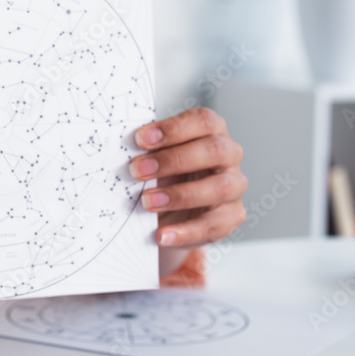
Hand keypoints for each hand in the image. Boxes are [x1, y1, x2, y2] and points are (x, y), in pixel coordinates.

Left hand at [130, 107, 247, 248]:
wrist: (172, 210)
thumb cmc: (165, 172)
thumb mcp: (156, 156)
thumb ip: (148, 150)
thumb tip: (120, 149)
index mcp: (212, 131)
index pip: (203, 121)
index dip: (173, 129)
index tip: (139, 139)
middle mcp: (229, 154)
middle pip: (214, 150)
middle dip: (172, 160)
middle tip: (136, 170)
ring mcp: (235, 185)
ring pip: (219, 188)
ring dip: (179, 196)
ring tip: (147, 203)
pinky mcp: (233, 216)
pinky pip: (214, 224)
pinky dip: (186, 231)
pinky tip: (162, 234)